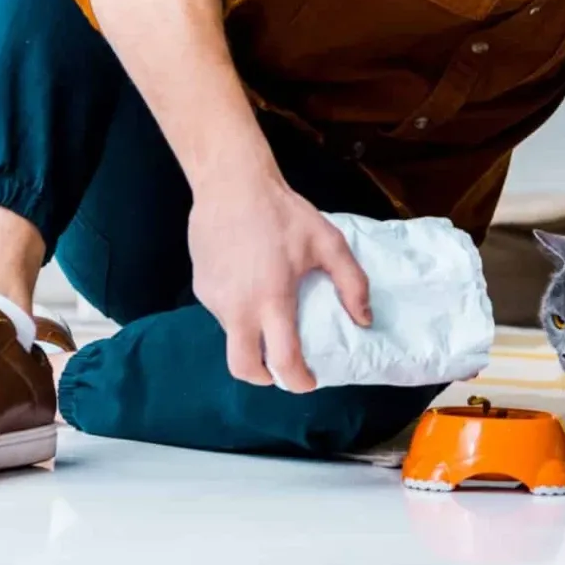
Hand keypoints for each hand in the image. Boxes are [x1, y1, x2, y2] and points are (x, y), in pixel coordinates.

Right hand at [190, 176, 371, 392]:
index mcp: (271, 300)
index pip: (281, 360)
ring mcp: (214, 299)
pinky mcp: (201, 288)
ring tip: (271, 314)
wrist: (231, 184)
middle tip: (283, 368)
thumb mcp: (328, 243)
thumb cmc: (283, 213)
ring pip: (232, 337)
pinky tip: (252, 287)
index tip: (309, 380)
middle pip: (243, 368)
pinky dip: (239, 314)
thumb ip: (352, 283)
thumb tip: (363, 320)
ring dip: (253, 338)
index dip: (298, 380)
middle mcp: (237, 308)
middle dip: (265, 378)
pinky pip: (222, 313)